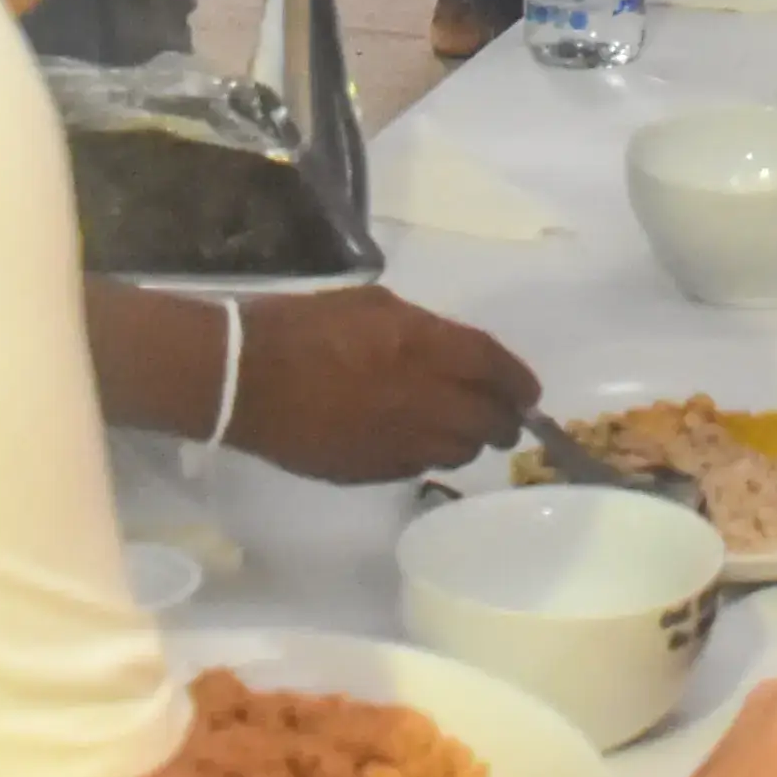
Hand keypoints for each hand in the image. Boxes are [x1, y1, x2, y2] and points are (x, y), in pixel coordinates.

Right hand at [216, 286, 533, 483]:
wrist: (246, 378)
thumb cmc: (305, 326)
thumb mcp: (374, 305)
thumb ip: (423, 330)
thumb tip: (449, 353)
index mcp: (426, 346)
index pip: (495, 367)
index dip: (520, 382)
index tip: (530, 393)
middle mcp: (425, 399)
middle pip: (489, 420)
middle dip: (505, 420)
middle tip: (507, 418)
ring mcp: (400, 442)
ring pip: (460, 451)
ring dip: (469, 440)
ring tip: (464, 431)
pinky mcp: (374, 472)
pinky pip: (421, 468)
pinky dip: (431, 455)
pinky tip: (418, 442)